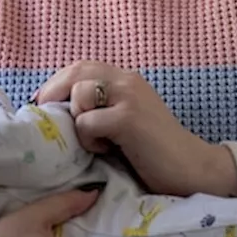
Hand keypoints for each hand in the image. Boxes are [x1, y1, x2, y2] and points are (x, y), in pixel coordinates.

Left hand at [35, 61, 236, 197]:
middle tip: (49, 118)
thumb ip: (101, 107)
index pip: (80, 67)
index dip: (56, 83)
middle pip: (75, 72)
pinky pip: (87, 122)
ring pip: (78, 95)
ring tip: (95, 141)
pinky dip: (89, 140)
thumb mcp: (124, 120)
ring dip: (77, 121)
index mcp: (126, 79)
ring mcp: (129, 96)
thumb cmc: (154, 152)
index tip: (44, 105)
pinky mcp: (128, 118)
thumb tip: (57, 109)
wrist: (192, 169)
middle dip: (54, 94)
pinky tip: (107, 150)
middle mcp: (127, 80)